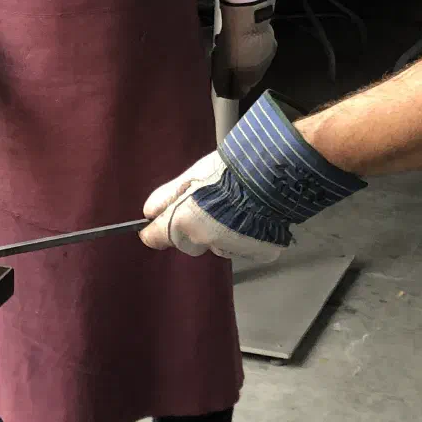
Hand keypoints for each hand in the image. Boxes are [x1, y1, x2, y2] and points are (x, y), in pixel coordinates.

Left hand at [140, 153, 287, 261]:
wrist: (273, 173)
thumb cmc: (231, 170)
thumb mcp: (191, 176)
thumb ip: (167, 197)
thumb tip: (148, 212)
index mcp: (185, 223)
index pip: (155, 238)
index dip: (155, 229)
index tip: (156, 223)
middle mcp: (207, 242)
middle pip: (189, 242)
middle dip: (194, 228)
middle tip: (209, 204)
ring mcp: (234, 249)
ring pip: (219, 245)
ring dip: (222, 232)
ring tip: (236, 206)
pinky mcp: (260, 252)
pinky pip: (246, 246)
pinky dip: (247, 235)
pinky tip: (254, 215)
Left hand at [211, 0, 276, 99]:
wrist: (249, 20)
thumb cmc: (232, 44)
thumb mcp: (221, 65)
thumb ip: (223, 81)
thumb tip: (223, 93)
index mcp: (248, 80)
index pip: (240, 93)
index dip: (230, 90)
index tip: (221, 82)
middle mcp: (261, 72)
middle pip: (248, 78)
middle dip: (236, 73)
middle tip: (225, 61)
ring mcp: (268, 58)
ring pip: (254, 64)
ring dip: (245, 60)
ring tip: (233, 47)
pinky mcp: (272, 44)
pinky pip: (259, 51)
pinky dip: (252, 49)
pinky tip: (245, 39)